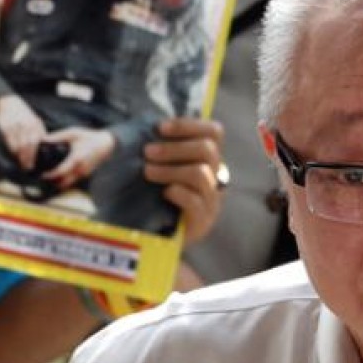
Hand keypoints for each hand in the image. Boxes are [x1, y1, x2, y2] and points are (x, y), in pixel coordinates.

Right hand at [0, 94, 46, 169]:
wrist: (8, 102)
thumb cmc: (23, 115)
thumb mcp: (35, 121)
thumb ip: (39, 133)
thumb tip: (46, 149)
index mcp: (35, 124)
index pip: (37, 142)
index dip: (36, 154)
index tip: (35, 164)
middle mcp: (26, 124)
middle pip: (28, 145)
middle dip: (28, 158)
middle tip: (27, 168)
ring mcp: (15, 125)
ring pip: (18, 144)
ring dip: (19, 156)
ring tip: (20, 164)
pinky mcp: (4, 125)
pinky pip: (8, 140)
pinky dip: (10, 149)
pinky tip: (12, 155)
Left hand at [41, 127, 115, 189]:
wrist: (106, 144)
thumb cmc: (89, 137)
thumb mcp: (73, 133)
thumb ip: (58, 136)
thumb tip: (44, 139)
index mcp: (76, 159)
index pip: (60, 172)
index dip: (50, 175)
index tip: (42, 173)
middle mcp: (80, 169)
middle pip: (63, 183)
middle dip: (52, 182)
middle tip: (43, 177)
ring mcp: (84, 173)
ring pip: (68, 184)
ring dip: (59, 183)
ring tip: (49, 177)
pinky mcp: (85, 175)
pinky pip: (72, 182)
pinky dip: (65, 181)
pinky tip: (59, 175)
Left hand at [144, 118, 224, 244]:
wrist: (157, 236)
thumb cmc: (157, 194)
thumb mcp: (161, 166)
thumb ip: (161, 146)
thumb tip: (148, 125)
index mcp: (208, 158)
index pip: (214, 132)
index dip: (188, 125)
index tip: (160, 128)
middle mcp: (216, 175)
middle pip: (208, 149)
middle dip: (174, 148)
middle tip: (147, 152)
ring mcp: (212, 199)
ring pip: (200, 173)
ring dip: (170, 170)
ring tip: (147, 172)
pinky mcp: (203, 221)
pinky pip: (195, 201)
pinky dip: (177, 192)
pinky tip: (163, 193)